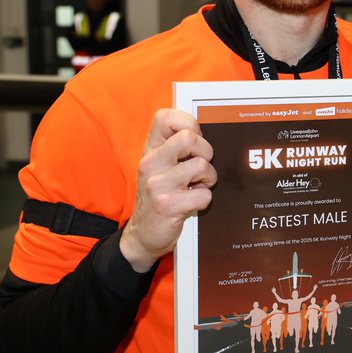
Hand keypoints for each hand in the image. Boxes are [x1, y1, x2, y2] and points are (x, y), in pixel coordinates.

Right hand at [120, 109, 215, 271]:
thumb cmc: (158, 196)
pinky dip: (205, 199)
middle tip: (202, 165)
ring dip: (209, 178)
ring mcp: (157, 184)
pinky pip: (204, 194)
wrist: (142, 235)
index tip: (194, 138)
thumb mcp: (159, 167)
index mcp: (150, 150)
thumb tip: (203, 131)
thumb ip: (174, 147)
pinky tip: (193, 202)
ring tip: (198, 186)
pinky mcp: (167, 205)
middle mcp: (151, 163)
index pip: (165, 117)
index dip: (187, 122)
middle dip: (206, 150)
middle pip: (189, 137)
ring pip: (202, 166)